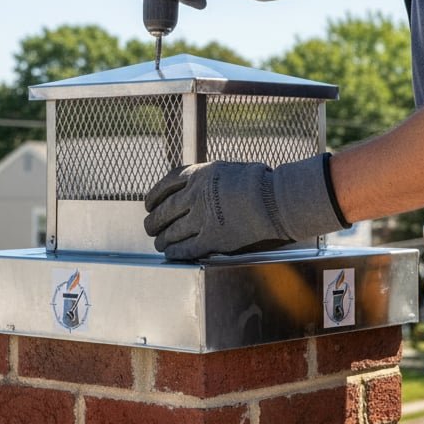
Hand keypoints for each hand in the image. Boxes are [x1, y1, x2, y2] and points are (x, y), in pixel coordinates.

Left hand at [143, 154, 345, 260]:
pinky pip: (186, 248)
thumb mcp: (223, 170)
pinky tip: (171, 254)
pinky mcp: (212, 239)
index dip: (153, 196)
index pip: (164, 186)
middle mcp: (195, 196)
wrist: (275, 200)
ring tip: (159, 243)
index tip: (148, 204)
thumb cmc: (257, 182)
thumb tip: (191, 186)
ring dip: (162, 240)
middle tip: (150, 227)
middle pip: (164, 211)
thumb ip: (204, 178)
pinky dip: (175, 252)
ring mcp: (202, 218)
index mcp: (197, 175)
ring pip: (171, 232)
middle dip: (153, 221)